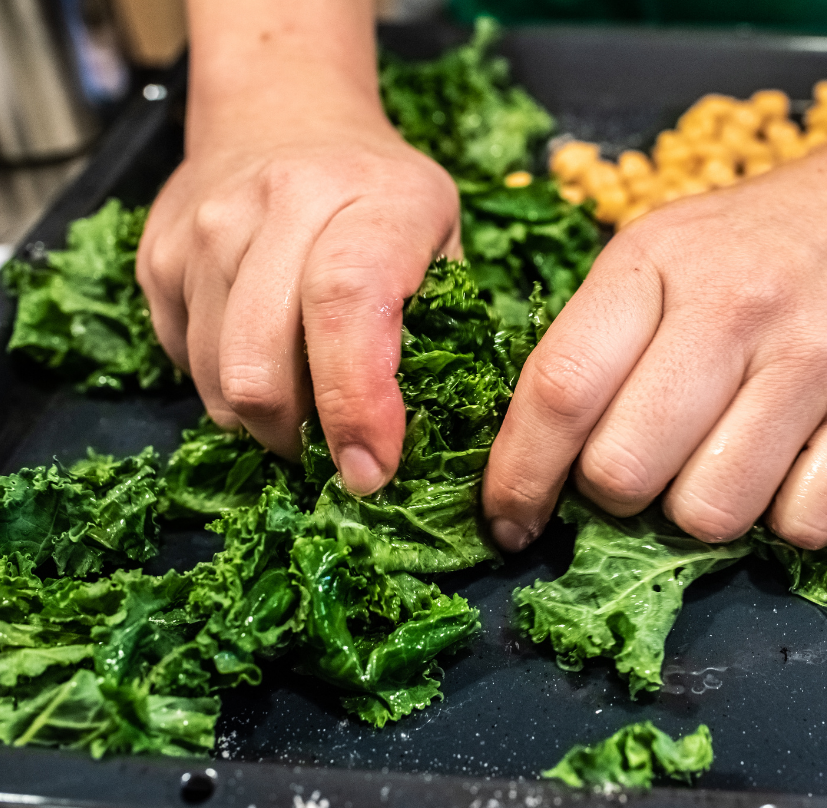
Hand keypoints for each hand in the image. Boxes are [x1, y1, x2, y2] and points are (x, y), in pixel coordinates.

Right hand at [137, 72, 459, 494]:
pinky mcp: (158, 255)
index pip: (347, 304)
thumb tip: (429, 434)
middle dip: (299, 438)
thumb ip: (440, 320)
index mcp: (372, 198)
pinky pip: (182, 360)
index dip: (356, 400)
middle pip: (261, 364)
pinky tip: (263, 358)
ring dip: (262, 422)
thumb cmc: (379, 192)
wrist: (283, 113)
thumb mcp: (441, 233)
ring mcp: (206, 228)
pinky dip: (224, 387)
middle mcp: (281, 204)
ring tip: (302, 408)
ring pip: (215, 377)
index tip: (372, 468)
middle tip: (334, 456)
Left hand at [483, 125, 826, 549]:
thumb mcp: (663, 251)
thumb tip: (538, 460)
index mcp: (656, 261)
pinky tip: (789, 470)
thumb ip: (599, 339)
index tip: (509, 521)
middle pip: (625, 470)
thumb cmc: (763, 242)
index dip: (519, 475)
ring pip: (711, 512)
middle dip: (616, 498)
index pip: (559, 389)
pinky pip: (807, 524)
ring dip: (702, 512)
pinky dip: (788, 519)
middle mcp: (732, 306)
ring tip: (721, 464)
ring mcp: (816, 356)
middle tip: (643, 472)